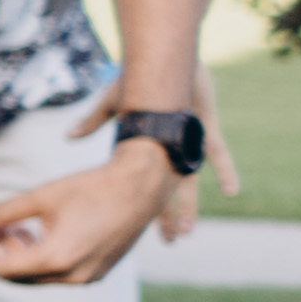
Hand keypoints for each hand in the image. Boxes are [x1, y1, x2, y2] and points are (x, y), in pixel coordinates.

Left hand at [0, 141, 176, 287]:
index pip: (4, 269)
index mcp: (58, 259)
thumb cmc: (92, 188)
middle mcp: (74, 276)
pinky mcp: (97, 271)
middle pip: (19, 276)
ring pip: (38, 275)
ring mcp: (88, 276)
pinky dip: (39, 257)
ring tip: (9, 227)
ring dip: (18, 254)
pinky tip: (34, 232)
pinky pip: (57, 273)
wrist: (142, 187)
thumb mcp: (41, 197)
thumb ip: (1, 212)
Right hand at [65, 78, 235, 244]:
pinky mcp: (205, 130)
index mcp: (146, 150)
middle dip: (166, 219)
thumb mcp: (112, 101)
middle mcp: (169, 153)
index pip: (142, 185)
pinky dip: (224, 171)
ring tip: (186, 234)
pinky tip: (232, 192)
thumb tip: (68, 136)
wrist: (170, 59)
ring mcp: (188, 144)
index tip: (135, 229)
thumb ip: (94, 121)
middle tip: (170, 242)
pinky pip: (217, 155)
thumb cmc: (138, 78)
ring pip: (189, 183)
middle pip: (167, 193)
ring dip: (188, 208)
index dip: (142, 208)